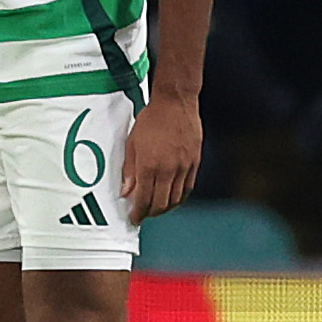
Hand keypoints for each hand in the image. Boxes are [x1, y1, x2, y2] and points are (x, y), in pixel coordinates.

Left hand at [121, 92, 201, 223]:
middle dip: (151, 213)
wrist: (175, 103)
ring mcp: (184, 167)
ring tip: (157, 208)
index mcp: (149, 165)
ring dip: (166, 208)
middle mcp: (168, 169)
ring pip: (176, 199)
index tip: (135, 218)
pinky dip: (180, 197)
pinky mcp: (194, 162)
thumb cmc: (152, 119)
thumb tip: (126, 191)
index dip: (138, 212)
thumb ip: (129, 170)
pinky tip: (173, 198)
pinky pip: (188, 188)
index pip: (144, 199)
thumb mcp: (132, 143)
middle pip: (161, 203)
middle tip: (144, 214)